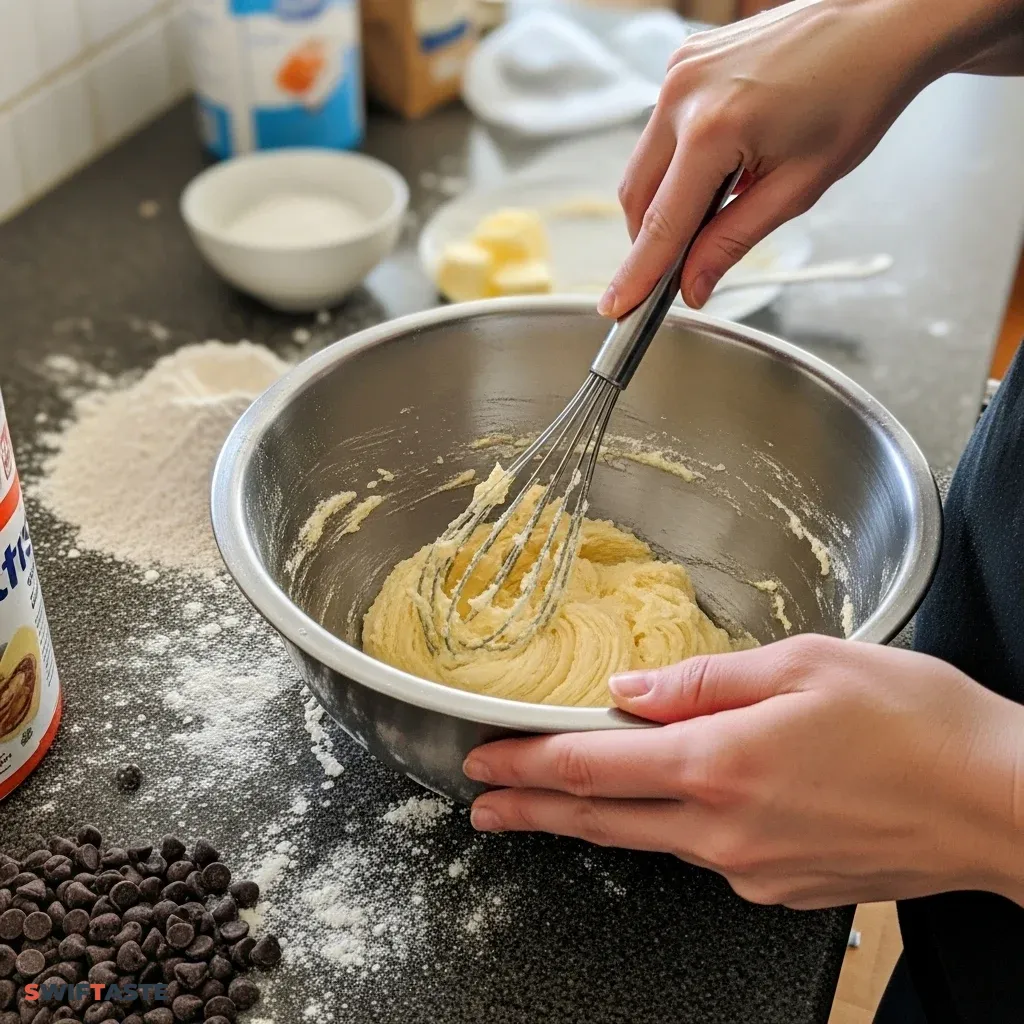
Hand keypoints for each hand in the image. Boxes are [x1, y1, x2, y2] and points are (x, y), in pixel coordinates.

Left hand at [464, 636, 1023, 909]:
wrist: (1000, 803)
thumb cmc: (915, 721)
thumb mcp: (803, 664)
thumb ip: (703, 680)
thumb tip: (628, 693)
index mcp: (720, 762)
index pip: (588, 769)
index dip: (525, 767)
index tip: (483, 765)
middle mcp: (725, 829)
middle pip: (599, 820)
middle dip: (531, 811)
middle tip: (482, 808)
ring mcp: (753, 868)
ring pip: (649, 839)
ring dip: (594, 820)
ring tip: (551, 807)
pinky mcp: (782, 886)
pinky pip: (706, 853)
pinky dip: (669, 827)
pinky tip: (670, 806)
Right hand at [599, 0, 986, 316]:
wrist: (881, 23)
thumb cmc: (855, 94)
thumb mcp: (797, 188)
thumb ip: (732, 241)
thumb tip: (692, 284)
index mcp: (712, 130)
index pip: (661, 224)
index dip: (637, 275)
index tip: (618, 307)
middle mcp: (683, 95)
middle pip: (636, 196)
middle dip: (650, 239)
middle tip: (678, 268)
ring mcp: (679, 72)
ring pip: (644, 165)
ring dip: (664, 200)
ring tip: (718, 204)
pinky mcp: (683, 61)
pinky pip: (660, 130)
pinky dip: (676, 163)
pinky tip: (718, 165)